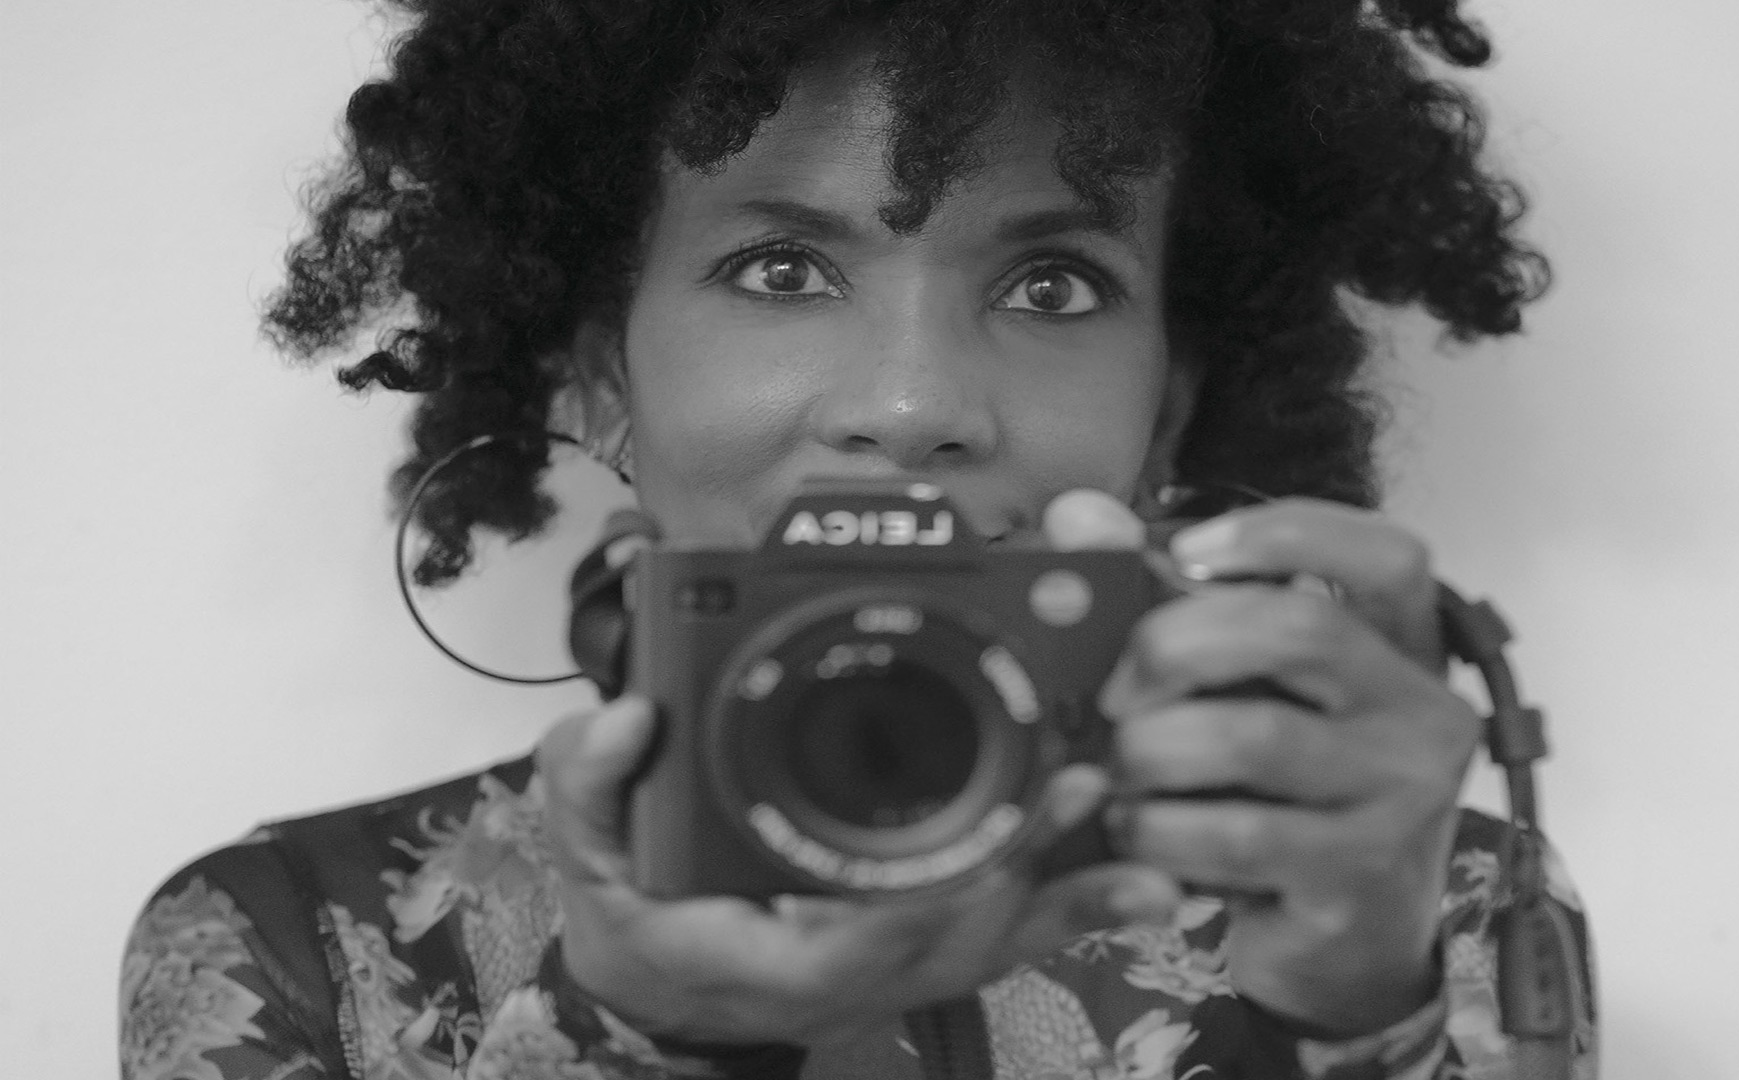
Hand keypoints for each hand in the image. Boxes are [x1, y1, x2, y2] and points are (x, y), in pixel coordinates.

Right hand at [535, 695, 1183, 1046]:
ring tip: (1118, 797)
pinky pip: (1013, 929)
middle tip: (1082, 778)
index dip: (935, 896)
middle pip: (966, 934)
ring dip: (1071, 876)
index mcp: (781, 958)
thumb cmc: (643, 927)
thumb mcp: (585, 855)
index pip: (869, 939)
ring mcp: (906, 965)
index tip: (991, 840)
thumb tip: (626, 717)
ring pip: (1004, 932)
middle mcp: (861, 972)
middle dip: (1032, 862)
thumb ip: (589, 784)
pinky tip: (1140, 876)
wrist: (672, 991)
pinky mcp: (932, 945)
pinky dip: (1076, 901)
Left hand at [1056, 490, 1477, 1035]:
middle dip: (1176, 644)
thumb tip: (1080, 518)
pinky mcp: (1357, 876)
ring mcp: (1401, 799)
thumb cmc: (1283, 794)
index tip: (1182, 552)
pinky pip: (1236, 835)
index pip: (1387, 555)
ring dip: (1152, 750)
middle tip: (1114, 692)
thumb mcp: (1247, 694)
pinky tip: (1136, 832)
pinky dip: (1161, 827)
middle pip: (1301, 628)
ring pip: (1254, 738)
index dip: (1285, 535)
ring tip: (1116, 772)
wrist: (1344, 943)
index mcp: (1403, 648)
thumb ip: (1168, 599)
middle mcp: (1422, 714)